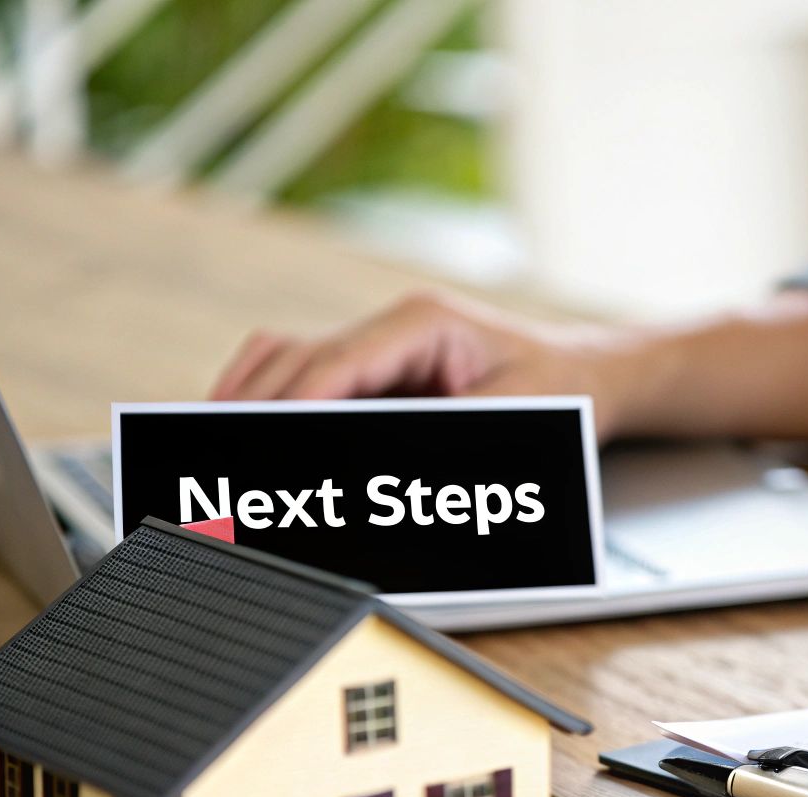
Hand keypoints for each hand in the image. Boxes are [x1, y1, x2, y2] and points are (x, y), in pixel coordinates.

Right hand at [211, 289, 658, 436]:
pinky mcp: (379, 370)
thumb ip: (444, 440)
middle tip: (215, 445)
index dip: (290, 402)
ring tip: (214, 439)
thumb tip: (374, 463)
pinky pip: (307, 375)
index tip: (255, 432)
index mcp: (424, 322)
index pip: (337, 361)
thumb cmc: (563, 393)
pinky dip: (274, 399)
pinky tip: (248, 429)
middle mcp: (394, 326)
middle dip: (255, 404)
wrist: (594, 378)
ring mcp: (382, 344)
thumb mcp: (512, 420)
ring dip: (250, 396)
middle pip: (297, 359)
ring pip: (287, 359)